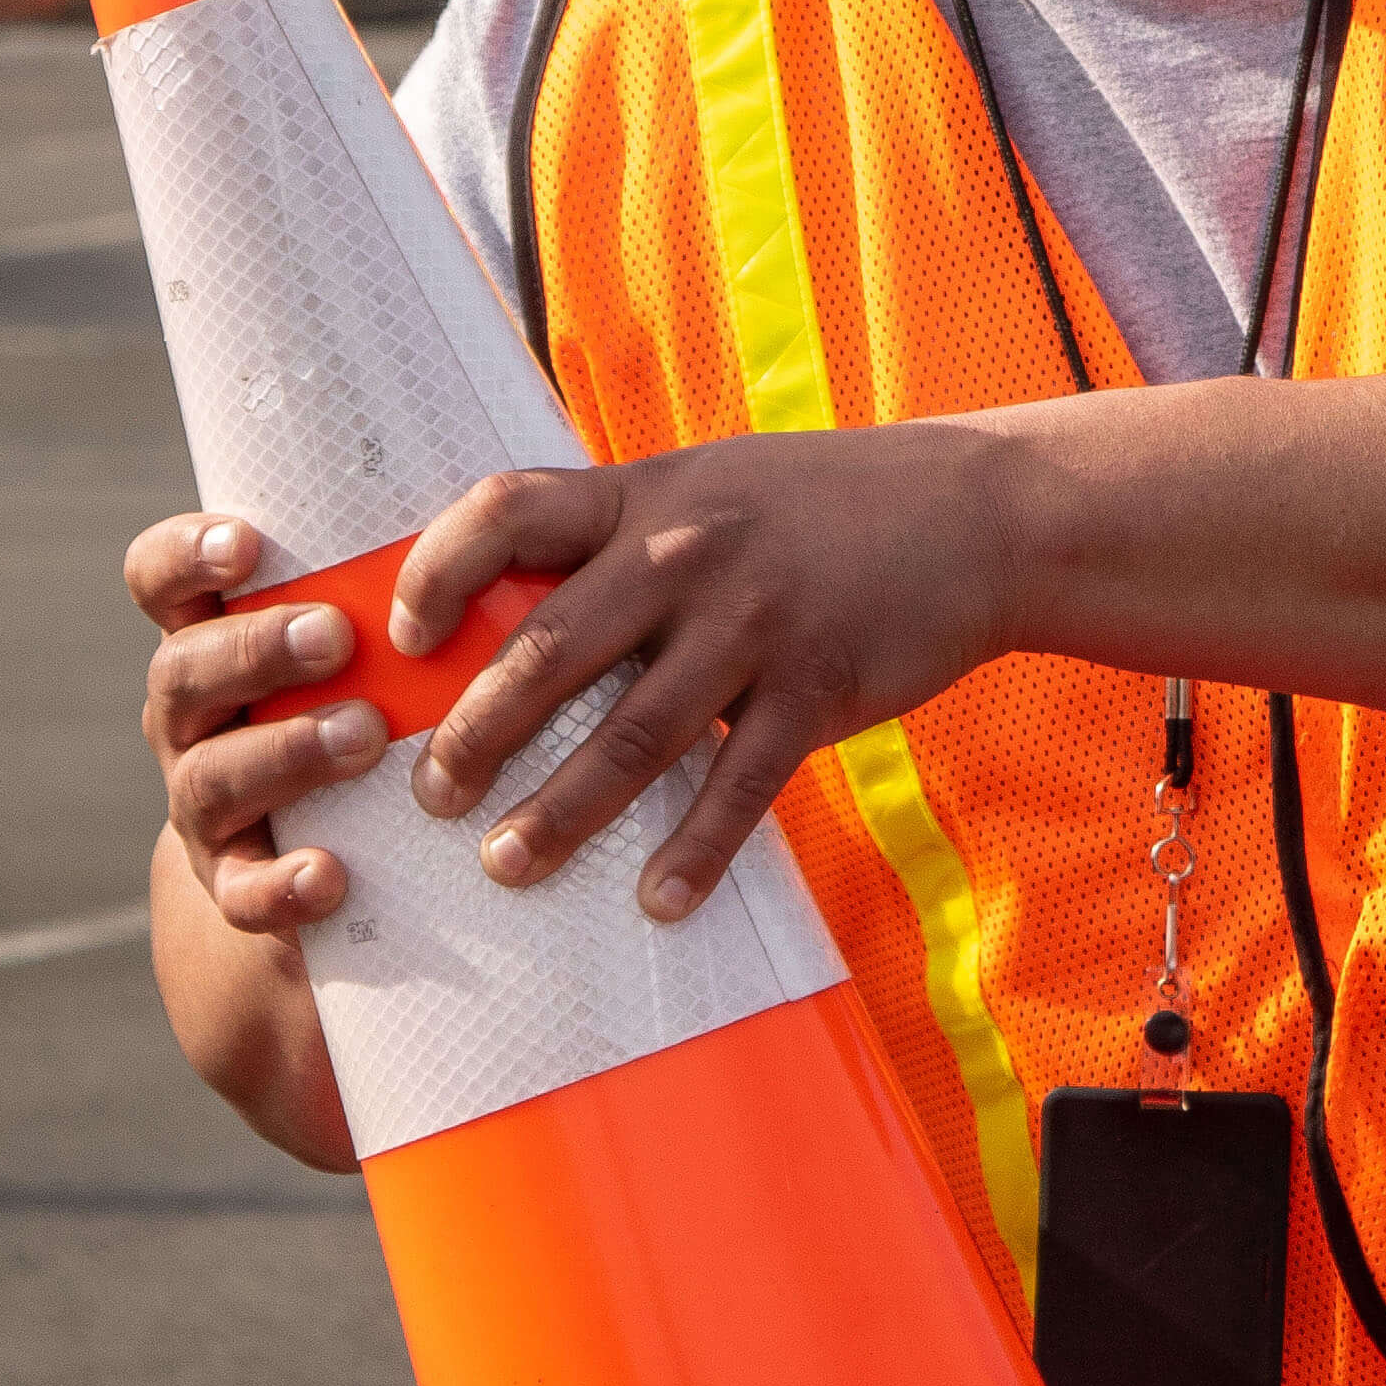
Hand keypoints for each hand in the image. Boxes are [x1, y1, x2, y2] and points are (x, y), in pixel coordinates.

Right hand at [129, 512, 380, 937]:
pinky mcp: (236, 880)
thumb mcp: (378, 636)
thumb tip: (503, 511)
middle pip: (183, 673)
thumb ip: (398, 585)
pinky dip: (281, 884)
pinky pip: (241, 891)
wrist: (347, 841)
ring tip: (366, 736)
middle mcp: (193, 714)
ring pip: (211, 777)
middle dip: (256, 651)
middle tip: (336, 636)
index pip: (162, 580)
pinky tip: (330, 874)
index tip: (247, 543)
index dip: (185, 556)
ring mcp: (205, 799)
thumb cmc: (380, 696)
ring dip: (286, 752)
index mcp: (216, 636)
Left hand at [390, 421, 1027, 921]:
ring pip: (632, 734)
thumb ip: (626, 536)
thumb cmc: (831, 505)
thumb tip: (514, 617)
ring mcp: (755, 622)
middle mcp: (687, 552)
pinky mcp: (818, 684)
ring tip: (507, 864)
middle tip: (431, 794)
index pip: (507, 512)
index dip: (436, 571)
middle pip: (549, 649)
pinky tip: (659, 900)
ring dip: (562, 810)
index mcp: (647, 495)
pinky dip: (696, 850)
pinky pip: (740, 784)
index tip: (403, 640)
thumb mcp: (715, 485)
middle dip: (475, 732)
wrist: (981, 513)